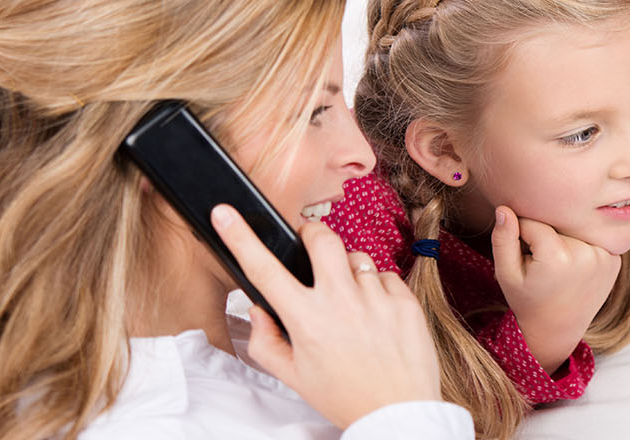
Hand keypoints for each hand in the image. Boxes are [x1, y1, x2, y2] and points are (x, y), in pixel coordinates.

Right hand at [211, 204, 441, 428]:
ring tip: (352, 305)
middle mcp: (340, 302)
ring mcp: (375, 298)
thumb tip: (259, 309)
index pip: (264, 269)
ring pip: (357, 258)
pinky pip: (385, 276)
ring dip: (349, 272)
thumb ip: (266, 342)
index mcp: (306, 320)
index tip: (225, 214)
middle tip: (310, 247)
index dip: (240, 237)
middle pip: (321, 237)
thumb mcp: (294, 377)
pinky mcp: (404, 301)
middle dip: (312, 234)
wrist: (398, 414)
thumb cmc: (346, 397)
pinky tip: (377, 317)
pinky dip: (377, 290)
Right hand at [490, 205, 621, 374]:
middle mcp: (586, 254)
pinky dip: (581, 247)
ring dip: (564, 240)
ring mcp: (605, 257)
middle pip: (556, 224)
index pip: (532, 222)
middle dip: (544, 236)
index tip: (523, 255)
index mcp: (557, 257)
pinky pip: (590, 239)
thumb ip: (503, 239)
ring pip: (574, 230)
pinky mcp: (614, 260)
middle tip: (541, 264)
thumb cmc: (527, 299)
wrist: (557, 328)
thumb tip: (504, 209)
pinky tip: (574, 268)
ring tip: (558, 267)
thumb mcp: (506, 273)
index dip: (521, 234)